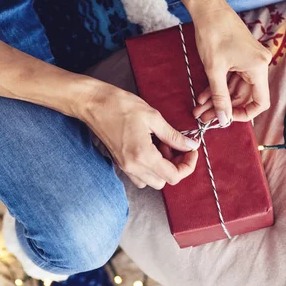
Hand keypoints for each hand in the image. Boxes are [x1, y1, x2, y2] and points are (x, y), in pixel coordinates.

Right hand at [73, 80, 198, 189]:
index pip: (173, 176)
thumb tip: (191, 145)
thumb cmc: (121, 106)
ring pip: (152, 181)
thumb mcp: (153, 117)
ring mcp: (124, 167)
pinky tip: (150, 147)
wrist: (93, 103)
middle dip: (175, 166)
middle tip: (175, 144)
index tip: (191, 151)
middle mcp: (133, 167)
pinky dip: (150, 167)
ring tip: (161, 144)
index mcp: (143, 155)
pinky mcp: (120, 163)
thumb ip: (174, 135)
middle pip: (164, 182)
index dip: (188, 165)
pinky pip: (139, 176)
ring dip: (162, 167)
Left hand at [189, 0, 271, 123]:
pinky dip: (218, 86)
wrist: (207, 7)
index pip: (260, 102)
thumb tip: (223, 120)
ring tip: (199, 109)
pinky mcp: (240, 55)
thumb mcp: (214, 69)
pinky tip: (202, 96)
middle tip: (203, 117)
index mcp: (259, 67)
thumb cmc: (213, 33)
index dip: (243, 114)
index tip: (225, 119)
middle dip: (223, 107)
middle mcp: (258, 64)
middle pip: (244, 96)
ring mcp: (249, 59)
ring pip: (235, 88)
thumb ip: (219, 97)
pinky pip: (231, 77)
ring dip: (217, 98)